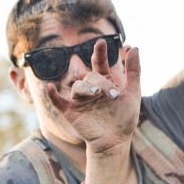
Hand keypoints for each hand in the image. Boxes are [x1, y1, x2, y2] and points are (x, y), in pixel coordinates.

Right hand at [49, 41, 141, 155]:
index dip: (100, 53)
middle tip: (114, 95)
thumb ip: (133, 71)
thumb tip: (133, 47)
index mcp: (104, 82)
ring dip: (86, 88)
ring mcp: (80, 100)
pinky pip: (58, 101)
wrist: (116, 141)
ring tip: (97, 95)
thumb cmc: (125, 118)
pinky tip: (50, 87)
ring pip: (78, 86)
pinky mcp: (71, 112)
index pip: (100, 63)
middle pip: (91, 76)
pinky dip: (52, 95)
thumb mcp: (132, 93)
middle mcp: (91, 89)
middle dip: (102, 83)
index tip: (102, 42)